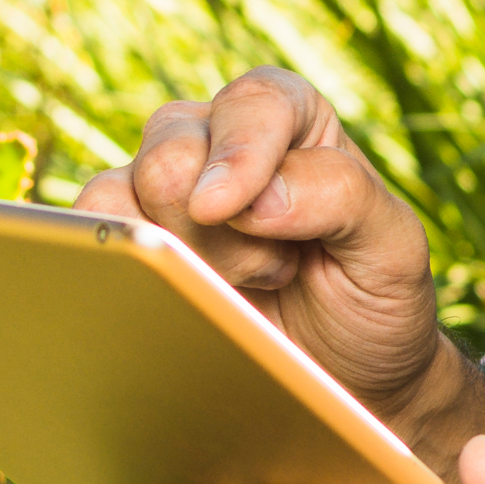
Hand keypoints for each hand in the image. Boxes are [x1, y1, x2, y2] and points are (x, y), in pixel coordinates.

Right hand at [77, 68, 448, 425]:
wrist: (348, 382)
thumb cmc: (374, 302)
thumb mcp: (393, 249)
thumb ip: (342, 197)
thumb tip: (258, 195)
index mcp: (296, 121)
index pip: (255, 101)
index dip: (238, 151)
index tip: (227, 209)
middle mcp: (224, 142)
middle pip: (172, 149)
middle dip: (217, 225)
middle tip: (275, 269)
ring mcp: (170, 192)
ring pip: (123, 191)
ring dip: (178, 254)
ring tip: (237, 288)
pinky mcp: (133, 238)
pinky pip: (91, 229)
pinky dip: (125, 266)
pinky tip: (178, 297)